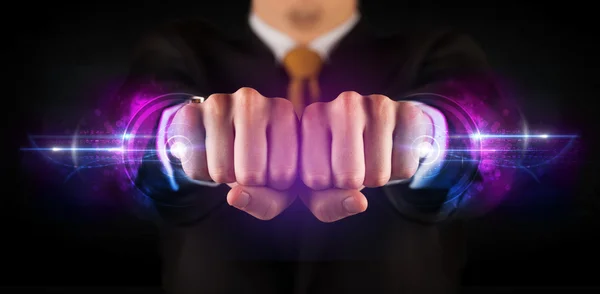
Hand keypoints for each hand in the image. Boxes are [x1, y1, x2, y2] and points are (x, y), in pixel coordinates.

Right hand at [169, 87, 298, 219]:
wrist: (223, 134)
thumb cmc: (262, 160)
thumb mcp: (278, 186)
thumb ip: (268, 201)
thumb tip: (234, 196)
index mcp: (284, 112)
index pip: (283, 175)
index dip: (276, 186)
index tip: (274, 169)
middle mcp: (253, 100)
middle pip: (251, 174)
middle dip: (248, 184)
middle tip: (247, 167)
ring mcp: (219, 102)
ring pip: (221, 171)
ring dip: (223, 179)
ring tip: (229, 160)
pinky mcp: (190, 111)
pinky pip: (194, 167)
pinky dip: (200, 173)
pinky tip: (209, 156)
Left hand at [300, 91, 431, 221]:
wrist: (382, 133)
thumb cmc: (340, 161)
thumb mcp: (320, 186)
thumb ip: (326, 204)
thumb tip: (358, 203)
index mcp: (313, 116)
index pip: (315, 179)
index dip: (325, 187)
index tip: (327, 170)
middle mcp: (344, 103)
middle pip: (348, 177)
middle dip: (352, 186)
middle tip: (353, 167)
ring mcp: (378, 104)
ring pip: (378, 175)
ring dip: (376, 179)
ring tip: (371, 159)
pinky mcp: (409, 112)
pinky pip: (405, 168)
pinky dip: (400, 172)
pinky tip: (392, 152)